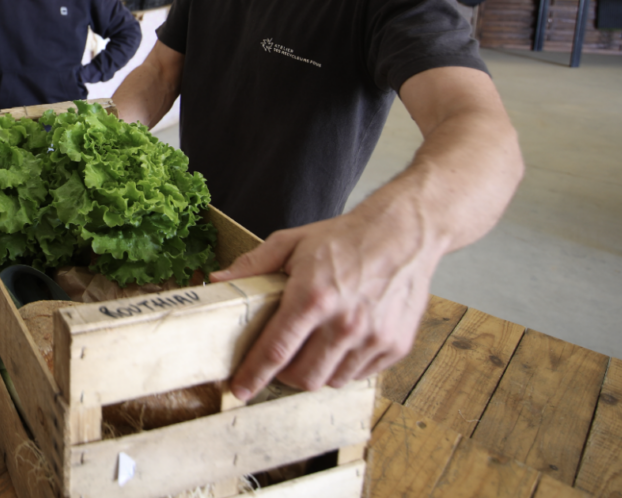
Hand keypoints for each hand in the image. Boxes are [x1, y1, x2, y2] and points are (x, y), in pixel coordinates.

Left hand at [210, 211, 437, 400]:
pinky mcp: (395, 346)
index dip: (253, 375)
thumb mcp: (291, 242)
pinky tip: (339, 345)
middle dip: (283, 376)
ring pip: (332, 381)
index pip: (275, 350)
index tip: (239, 388)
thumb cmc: (345, 237)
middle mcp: (344, 323)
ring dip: (315, 373)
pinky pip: (360, 374)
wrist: (403, 233)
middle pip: (303, 376)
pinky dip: (344, 367)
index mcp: (313, 297)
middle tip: (278, 363)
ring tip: (310, 350)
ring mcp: (373, 338)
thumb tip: (218, 280)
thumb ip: (253, 265)